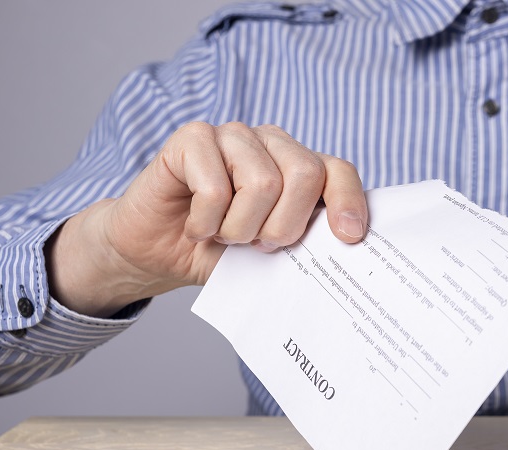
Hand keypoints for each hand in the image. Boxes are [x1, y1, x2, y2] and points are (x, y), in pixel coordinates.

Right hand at [47, 122, 366, 316]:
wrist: (158, 253)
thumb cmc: (220, 252)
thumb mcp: (272, 256)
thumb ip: (306, 244)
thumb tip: (344, 248)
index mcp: (299, 167)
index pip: (338, 172)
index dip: (348, 202)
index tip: (349, 237)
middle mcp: (271, 143)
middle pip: (304, 174)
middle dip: (283, 226)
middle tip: (257, 244)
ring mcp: (233, 135)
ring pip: (262, 183)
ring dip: (239, 228)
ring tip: (222, 235)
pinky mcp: (193, 137)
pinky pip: (215, 188)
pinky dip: (205, 222)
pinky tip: (196, 225)